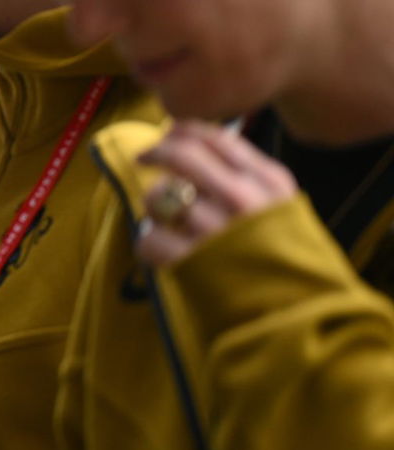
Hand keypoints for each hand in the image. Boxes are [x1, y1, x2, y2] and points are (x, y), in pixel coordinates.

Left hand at [135, 120, 296, 266]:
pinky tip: (163, 250)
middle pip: (182, 156)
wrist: (304, 318)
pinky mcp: (192, 262)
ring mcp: (216, 230)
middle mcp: (243, 199)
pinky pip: (149, 237)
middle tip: (145, 157)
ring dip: (155, 207)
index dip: (185, 131)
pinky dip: (149, 242)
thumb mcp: (285, 210)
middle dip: (156, 152)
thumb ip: (249, 179)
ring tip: (168, 222)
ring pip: (160, 195)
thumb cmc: (289, 263)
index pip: (218, 138)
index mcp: (270, 183)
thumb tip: (194, 144)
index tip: (169, 133)